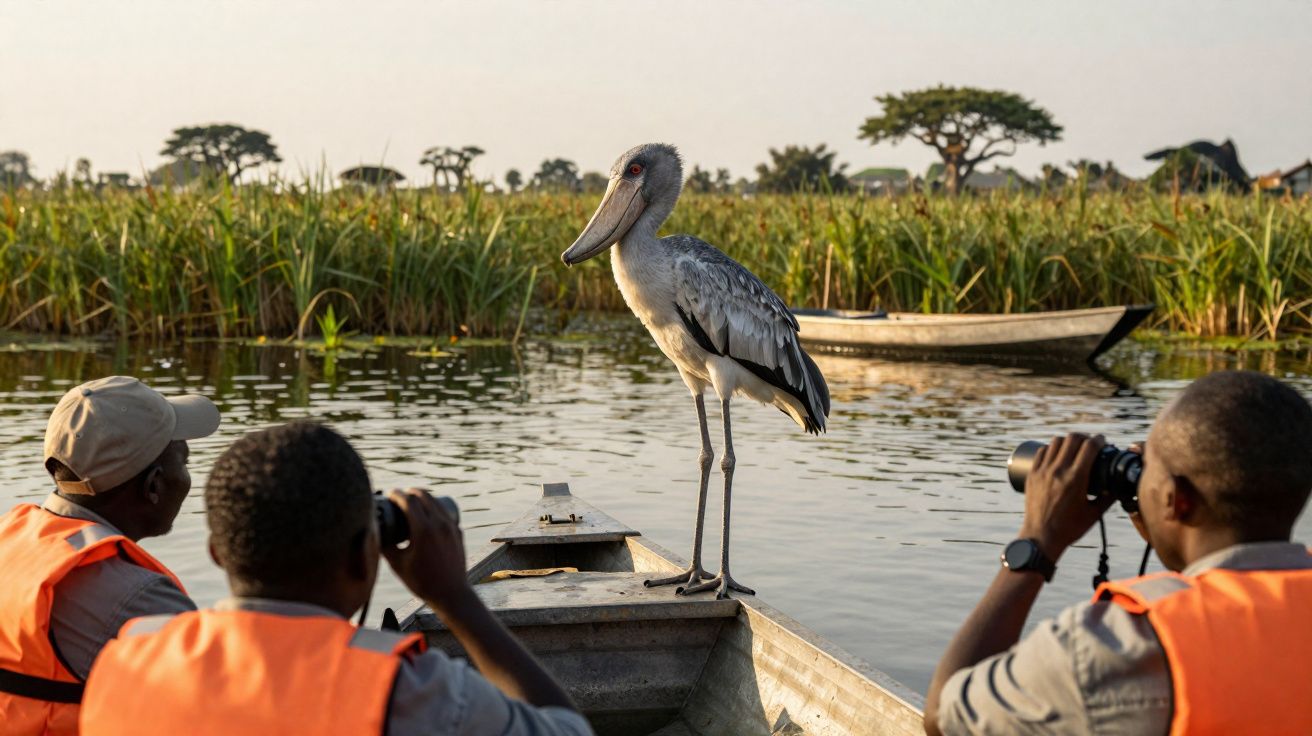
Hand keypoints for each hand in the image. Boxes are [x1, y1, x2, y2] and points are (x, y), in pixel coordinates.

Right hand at [381, 488, 474, 610]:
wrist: (451, 594)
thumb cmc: (422, 582)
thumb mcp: (398, 564)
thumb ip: (384, 547)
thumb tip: (373, 533)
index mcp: (423, 530)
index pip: (409, 501)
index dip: (397, 494)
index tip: (389, 493)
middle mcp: (440, 524)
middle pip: (424, 496)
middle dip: (410, 492)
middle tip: (399, 496)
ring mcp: (451, 527)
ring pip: (436, 502)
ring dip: (423, 497)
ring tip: (412, 502)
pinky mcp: (458, 531)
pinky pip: (445, 512)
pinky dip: (434, 507)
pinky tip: (428, 512)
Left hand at [1018, 433, 1114, 559]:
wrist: (1041, 537)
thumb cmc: (1069, 528)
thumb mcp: (1094, 513)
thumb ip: (1108, 498)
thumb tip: (1119, 486)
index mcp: (1076, 478)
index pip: (1089, 447)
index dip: (1099, 440)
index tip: (1103, 440)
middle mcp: (1058, 471)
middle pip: (1072, 439)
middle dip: (1084, 437)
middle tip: (1090, 443)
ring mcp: (1043, 471)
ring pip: (1055, 442)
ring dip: (1067, 441)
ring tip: (1074, 447)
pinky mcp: (1032, 475)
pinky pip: (1041, 452)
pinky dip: (1051, 448)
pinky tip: (1056, 453)